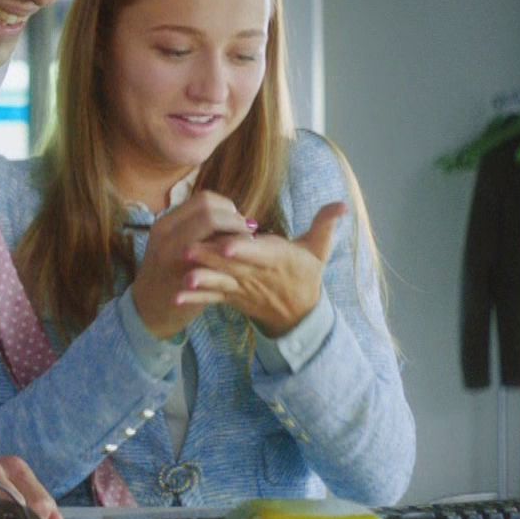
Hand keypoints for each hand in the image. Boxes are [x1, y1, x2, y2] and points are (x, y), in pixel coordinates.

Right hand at [128, 189, 255, 339]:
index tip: (236, 223)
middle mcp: (167, 236)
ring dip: (237, 238)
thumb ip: (194, 228)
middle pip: (210, 212)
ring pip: (213, 232)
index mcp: (166, 224)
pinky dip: (233, 258)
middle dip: (235, 222)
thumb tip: (231, 215)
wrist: (147, 309)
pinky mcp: (185, 278)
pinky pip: (216, 260)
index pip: (204, 200)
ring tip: (247, 248)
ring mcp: (175, 257)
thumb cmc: (166, 274)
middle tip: (246, 235)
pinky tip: (240, 266)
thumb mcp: (171, 244)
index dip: (227, 209)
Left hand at [179, 201, 346, 337]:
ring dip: (202, 280)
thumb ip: (325, 225)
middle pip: (233, 265)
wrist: (298, 314)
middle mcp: (258, 275)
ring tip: (183, 277)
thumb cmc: (305, 275)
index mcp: (277, 259)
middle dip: (211, 259)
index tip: (228, 244)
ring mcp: (243, 288)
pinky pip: (212, 298)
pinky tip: (177, 297)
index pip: (260, 252)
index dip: (244, 248)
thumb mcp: (318, 251)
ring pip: (220, 282)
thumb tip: (342, 204)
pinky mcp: (232, 297)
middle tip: (189, 250)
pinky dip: (196, 298)